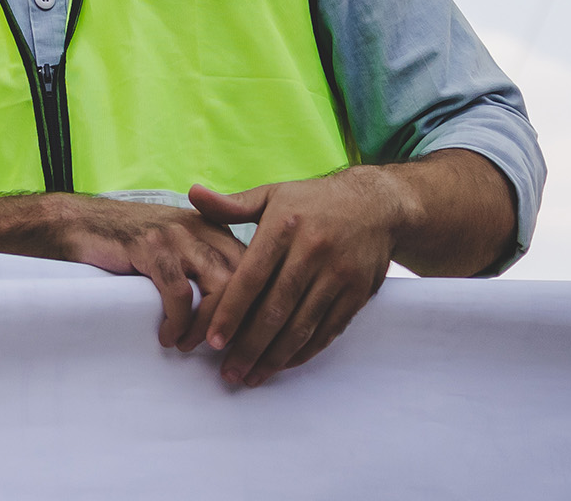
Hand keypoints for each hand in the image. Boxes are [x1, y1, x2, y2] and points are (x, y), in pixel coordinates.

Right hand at [53, 195, 247, 350]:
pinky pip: (178, 292)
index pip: (255, 270)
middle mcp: (203, 227)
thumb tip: (236, 314)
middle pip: (243, 279)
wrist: (81, 222)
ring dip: (209, 325)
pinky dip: (177, 321)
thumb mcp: (178, 247)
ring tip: (192, 346)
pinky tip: (167, 335)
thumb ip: (208, 267)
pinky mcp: (150, 246)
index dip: (256, 309)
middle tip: (224, 352)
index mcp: (216, 228)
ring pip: (217, 285)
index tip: (248, 342)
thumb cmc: (130, 242)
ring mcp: (176, 235)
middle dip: (239, 322)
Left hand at [191, 171, 406, 386]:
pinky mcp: (359, 292)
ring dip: (275, 357)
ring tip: (252, 377)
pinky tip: (283, 363)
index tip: (213, 341)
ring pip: (302, 325)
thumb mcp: (273, 194)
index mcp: (284, 227)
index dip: (231, 312)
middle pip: (276, 309)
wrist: (378, 205)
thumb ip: (232, 204)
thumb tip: (193, 194)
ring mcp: (338, 274)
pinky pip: (329, 330)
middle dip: (249, 346)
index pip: (251, 278)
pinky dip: (305, 351)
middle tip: (229, 373)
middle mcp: (312, 252)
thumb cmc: (314, 201)